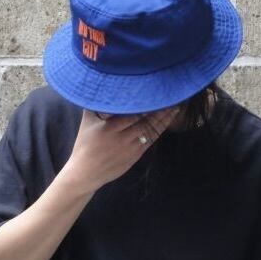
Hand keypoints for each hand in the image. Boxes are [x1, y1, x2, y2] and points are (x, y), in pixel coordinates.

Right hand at [60, 105, 180, 192]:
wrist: (86, 172)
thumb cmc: (85, 144)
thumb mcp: (87, 123)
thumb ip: (94, 105)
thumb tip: (100, 87)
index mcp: (109, 128)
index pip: (132, 113)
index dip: (146, 105)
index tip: (155, 93)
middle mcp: (122, 139)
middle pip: (145, 122)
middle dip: (160, 111)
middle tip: (171, 98)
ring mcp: (130, 149)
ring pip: (151, 132)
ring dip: (164, 120)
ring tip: (175, 109)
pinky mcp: (135, 156)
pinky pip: (150, 142)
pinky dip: (159, 132)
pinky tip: (166, 123)